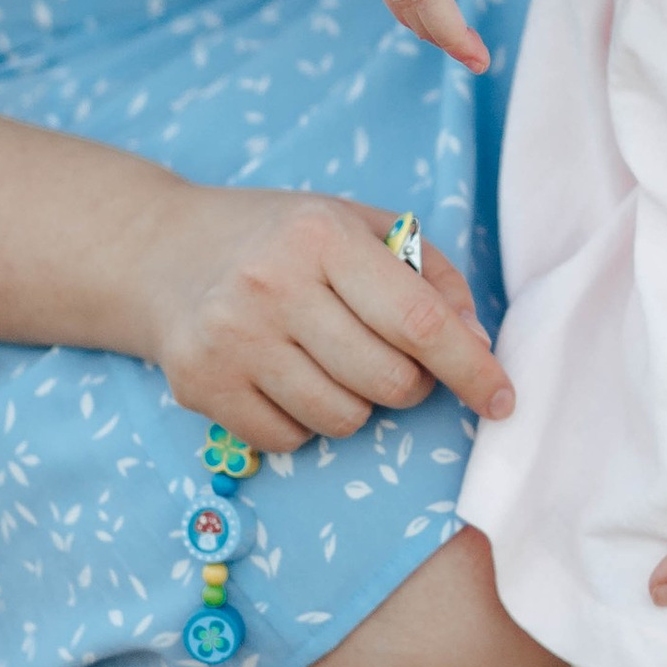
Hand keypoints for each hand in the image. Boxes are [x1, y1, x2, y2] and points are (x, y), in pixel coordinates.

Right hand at [138, 183, 511, 453]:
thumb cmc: (283, 241)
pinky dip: (305, 423)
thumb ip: (429, 275)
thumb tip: (476, 343)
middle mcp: (272, 285)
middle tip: (390, 360)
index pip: (418, 321)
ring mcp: (230, 339)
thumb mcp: (358, 226)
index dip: (470, 368)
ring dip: (357, 405)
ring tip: (328, 362)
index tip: (503, 399)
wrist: (163, 252)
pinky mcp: (201, 385)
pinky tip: (285, 378)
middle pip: (388, 382)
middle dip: (409, 385)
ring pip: (343, 419)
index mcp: (322, 236)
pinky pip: (291, 440)